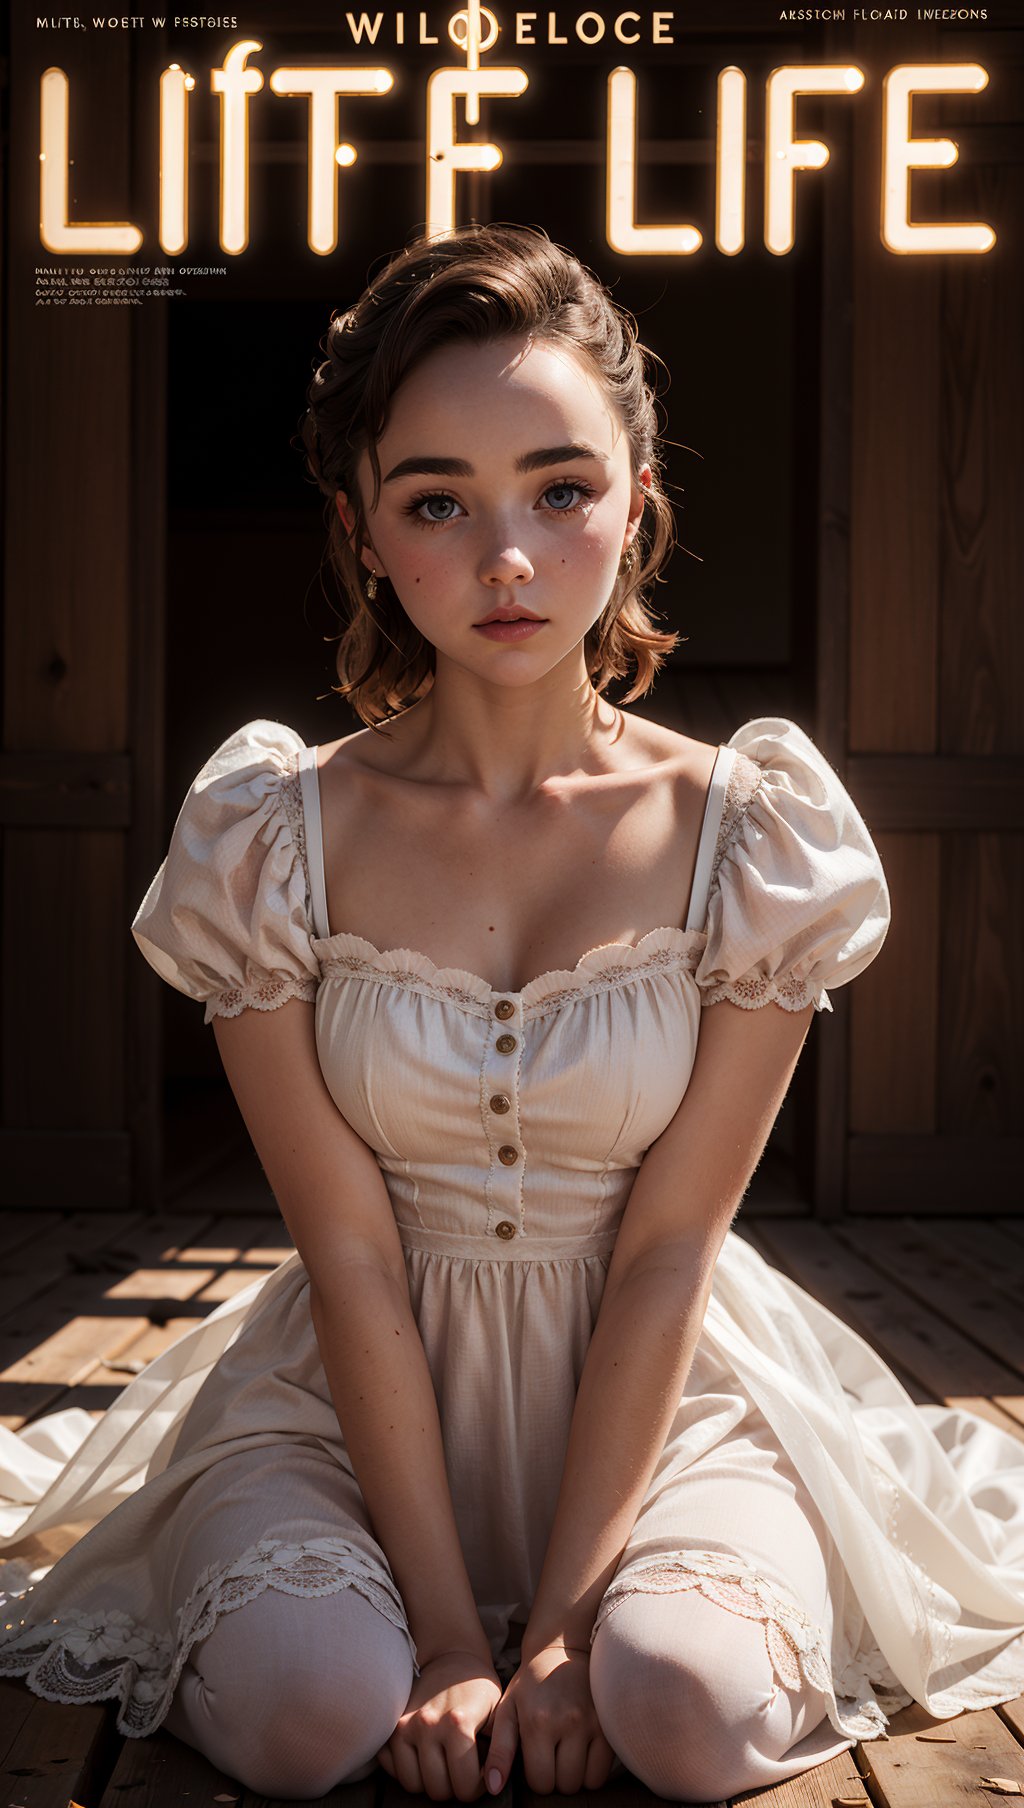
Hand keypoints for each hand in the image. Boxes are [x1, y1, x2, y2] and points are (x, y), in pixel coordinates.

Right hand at [376, 1648, 502, 1801]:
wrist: (451, 1657)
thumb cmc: (478, 1689)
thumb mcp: (499, 1713)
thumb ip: (500, 1749)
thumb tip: (495, 1783)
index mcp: (457, 1724)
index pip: (464, 1787)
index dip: (476, 1786)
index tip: (480, 1772)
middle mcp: (427, 1725)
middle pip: (437, 1790)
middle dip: (453, 1787)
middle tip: (462, 1769)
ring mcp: (404, 1725)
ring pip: (411, 1783)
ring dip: (428, 1781)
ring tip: (444, 1764)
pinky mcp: (391, 1726)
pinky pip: (391, 1767)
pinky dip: (407, 1768)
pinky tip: (424, 1757)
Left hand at [485, 1641, 616, 1794]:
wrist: (561, 1652)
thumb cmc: (530, 1686)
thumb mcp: (507, 1711)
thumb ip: (499, 1750)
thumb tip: (493, 1786)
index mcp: (538, 1722)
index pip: (540, 1782)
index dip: (536, 1776)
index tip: (535, 1759)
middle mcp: (568, 1722)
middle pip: (564, 1785)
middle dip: (556, 1777)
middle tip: (551, 1754)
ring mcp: (593, 1723)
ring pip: (586, 1782)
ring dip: (575, 1776)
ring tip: (566, 1753)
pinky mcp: (609, 1724)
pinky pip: (604, 1772)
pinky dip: (593, 1770)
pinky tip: (583, 1752)